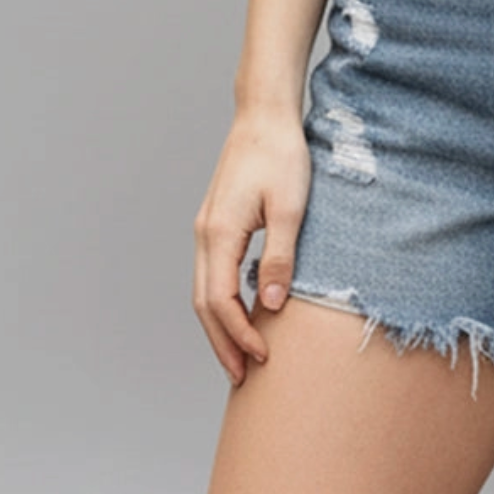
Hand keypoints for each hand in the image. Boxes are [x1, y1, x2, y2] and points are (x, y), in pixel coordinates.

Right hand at [192, 107, 311, 384]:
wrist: (265, 116)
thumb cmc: (281, 155)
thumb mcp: (290, 207)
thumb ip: (280, 256)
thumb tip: (273, 304)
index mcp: (219, 234)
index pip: (219, 301)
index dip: (238, 335)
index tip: (261, 358)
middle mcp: (205, 234)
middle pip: (204, 304)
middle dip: (221, 342)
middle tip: (241, 378)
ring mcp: (207, 228)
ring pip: (204, 290)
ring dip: (220, 326)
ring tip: (239, 357)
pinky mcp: (217, 222)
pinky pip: (212, 273)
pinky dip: (222, 302)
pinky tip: (241, 313)